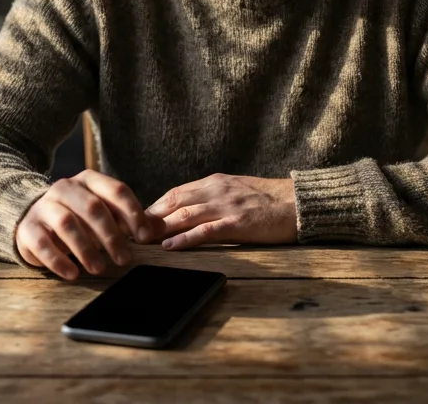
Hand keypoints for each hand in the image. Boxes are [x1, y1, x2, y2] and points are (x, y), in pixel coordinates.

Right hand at [15, 170, 163, 279]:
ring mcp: (44, 207)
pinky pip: (43, 243)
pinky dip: (59, 260)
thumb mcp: (104, 213)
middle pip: (93, 208)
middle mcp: (65, 188)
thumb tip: (160, 229)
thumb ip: (131, 219)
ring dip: (86, 249)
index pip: (116, 191)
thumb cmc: (78, 216)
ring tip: (98, 268)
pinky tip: (72, 273)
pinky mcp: (28, 228)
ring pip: (67, 224)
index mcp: (89, 180)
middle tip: (124, 260)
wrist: (31, 216)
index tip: (144, 237)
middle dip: (111, 235)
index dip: (133, 213)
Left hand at [147, 173, 297, 249]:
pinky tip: (170, 246)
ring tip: (141, 240)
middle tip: (129, 231)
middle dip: (149, 217)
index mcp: (214, 182)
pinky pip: (206, 230)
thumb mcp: (236, 191)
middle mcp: (216, 191)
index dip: (153, 207)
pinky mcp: (238, 223)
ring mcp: (227, 206)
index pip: (175, 193)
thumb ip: (213, 198)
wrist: (298, 203)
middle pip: (173, 202)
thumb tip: (187, 211)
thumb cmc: (269, 201)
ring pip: (185, 215)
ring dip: (160, 228)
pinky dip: (185, 238)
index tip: (136, 220)